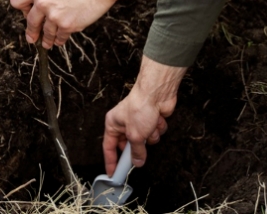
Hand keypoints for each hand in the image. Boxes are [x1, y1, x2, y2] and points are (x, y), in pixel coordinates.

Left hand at [9, 0, 144, 48]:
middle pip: (30, 22)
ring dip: (46, 39)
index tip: (27, 12)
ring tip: (46, 43)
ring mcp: (54, 17)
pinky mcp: (68, 26)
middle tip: (32, 38)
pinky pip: (59, 38)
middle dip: (31, 32)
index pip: (16, 2)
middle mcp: (42, 3)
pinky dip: (59, 40)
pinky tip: (59, 40)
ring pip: (45, 34)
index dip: (22, 8)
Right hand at [103, 57, 185, 172]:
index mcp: (113, 124)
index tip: (112, 173)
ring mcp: (138, 122)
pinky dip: (157, 129)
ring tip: (150, 127)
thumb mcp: (135, 135)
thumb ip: (136, 152)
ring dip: (150, 137)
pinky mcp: (151, 120)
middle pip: (129, 146)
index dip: (111, 161)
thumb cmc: (140, 107)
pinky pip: (154, 134)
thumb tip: (137, 162)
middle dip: (137, 149)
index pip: (109, 147)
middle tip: (140, 155)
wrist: (157, 93)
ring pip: (145, 141)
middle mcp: (124, 123)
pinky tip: (157, 120)